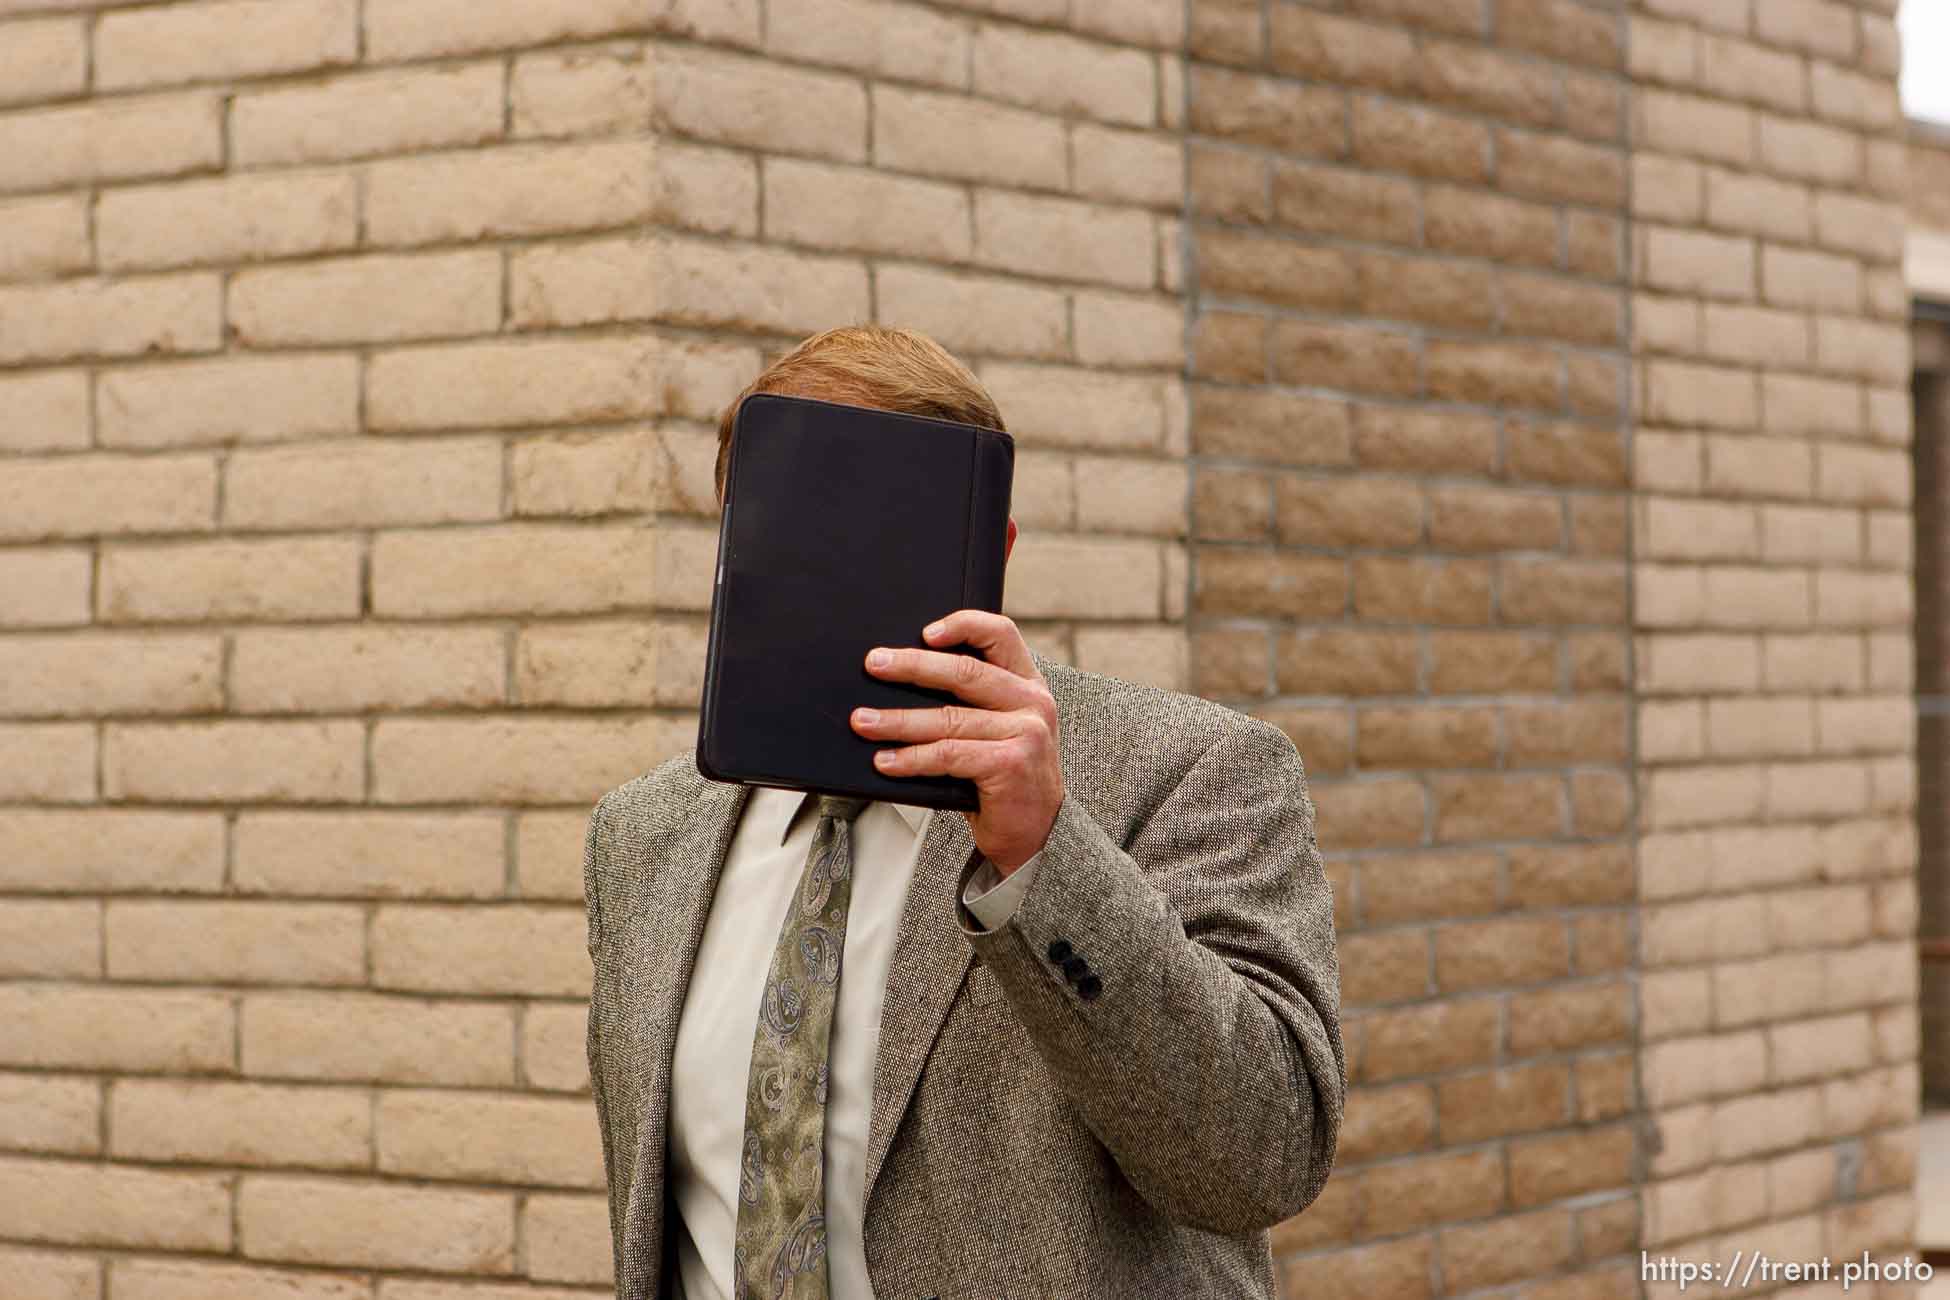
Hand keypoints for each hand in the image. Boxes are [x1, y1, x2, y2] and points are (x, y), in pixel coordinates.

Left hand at [850, 610, 1062, 873]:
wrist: (1036, 833)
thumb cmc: (1004, 778)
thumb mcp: (998, 729)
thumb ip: (970, 703)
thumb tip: (900, 684)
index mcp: (1028, 685)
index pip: (1001, 634)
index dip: (962, 624)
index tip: (924, 632)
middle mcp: (1032, 703)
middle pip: (964, 672)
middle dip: (911, 666)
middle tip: (874, 665)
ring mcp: (1026, 733)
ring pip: (948, 718)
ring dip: (897, 721)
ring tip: (863, 721)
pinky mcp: (1011, 764)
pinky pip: (947, 754)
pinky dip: (911, 758)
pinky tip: (886, 761)